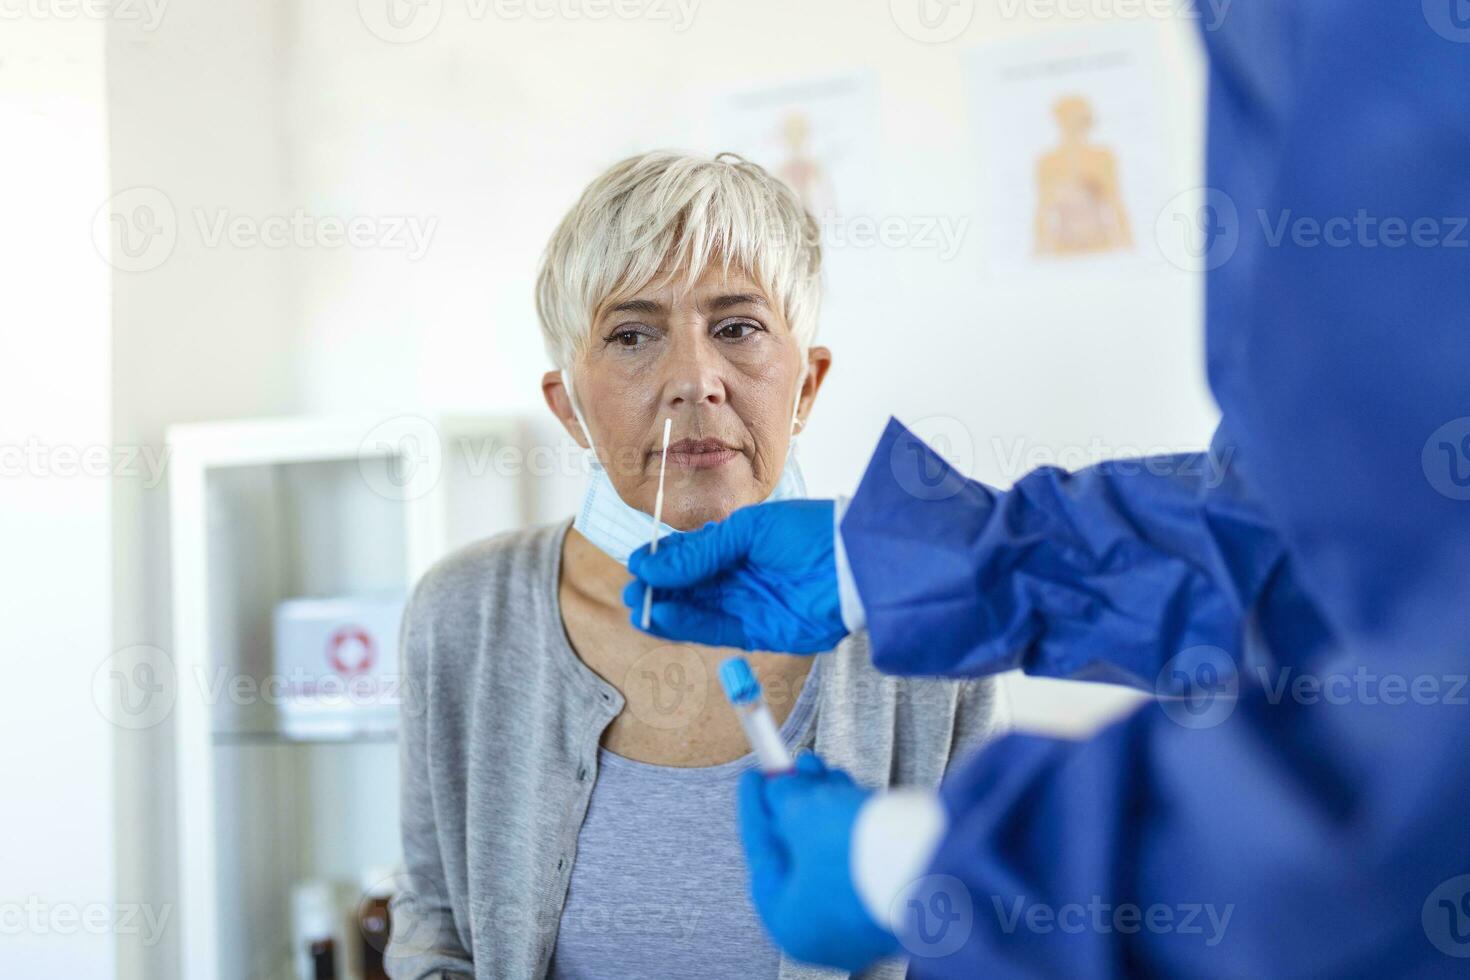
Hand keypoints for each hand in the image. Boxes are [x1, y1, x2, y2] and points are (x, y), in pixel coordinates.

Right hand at [623, 498, 847, 652]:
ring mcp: (750, 604)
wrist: (856, 565)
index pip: (694, 554)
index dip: (665, 560)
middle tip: (632, 590)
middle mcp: (743, 575)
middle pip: (691, 586)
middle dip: (660, 588)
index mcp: (742, 543)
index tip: (638, 563)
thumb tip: (651, 562)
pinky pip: (714, 631)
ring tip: (639, 606)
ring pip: (698, 610)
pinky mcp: (758, 633)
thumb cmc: (810, 534)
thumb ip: (701, 551)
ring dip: (667, 609)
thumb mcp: (748, 531)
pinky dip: (687, 626)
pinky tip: (663, 617)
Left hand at [737, 752, 897, 971]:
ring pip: (832, 850)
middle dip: (796, 802)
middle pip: (800, 853)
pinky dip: (851, 820)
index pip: (762, 855)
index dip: (755, 809)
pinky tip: (846, 788)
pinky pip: (861, 855)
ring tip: (819, 766)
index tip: (753, 776)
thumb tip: (778, 788)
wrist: (929, 864)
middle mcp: (824, 930)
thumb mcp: (802, 814)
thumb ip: (782, 798)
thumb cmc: (850, 852)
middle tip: (790, 765)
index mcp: (788, 922)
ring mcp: (860, 917)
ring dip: (823, 803)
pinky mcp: (893, 898)